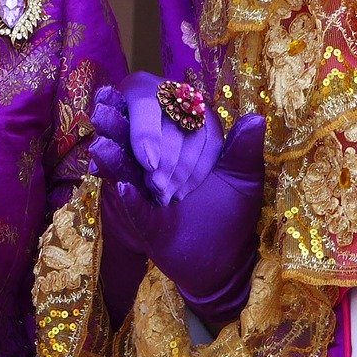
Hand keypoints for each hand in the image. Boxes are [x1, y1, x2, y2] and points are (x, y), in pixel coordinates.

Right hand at [91, 81, 264, 326]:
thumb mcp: (242, 180)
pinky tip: (121, 187)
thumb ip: (243, 150)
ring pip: (121, 166)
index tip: (130, 94)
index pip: (157, 119)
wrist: (222, 262)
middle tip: (103, 112)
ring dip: (110, 155)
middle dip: (115, 124)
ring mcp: (142, 189)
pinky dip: (128, 197)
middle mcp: (152, 162)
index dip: (144, 109)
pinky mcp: (141, 220)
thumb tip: (255, 118)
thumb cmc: (230, 214)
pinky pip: (133, 207)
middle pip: (128, 137)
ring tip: (101, 145)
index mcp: (174, 144)